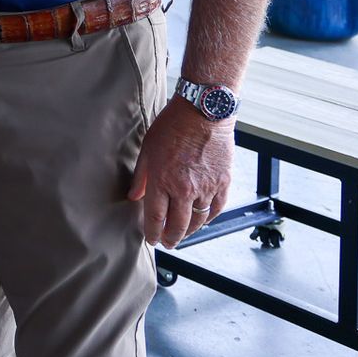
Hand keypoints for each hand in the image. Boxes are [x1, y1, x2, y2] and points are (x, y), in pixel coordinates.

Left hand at [127, 97, 233, 246]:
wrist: (203, 113)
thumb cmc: (172, 127)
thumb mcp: (148, 149)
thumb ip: (141, 177)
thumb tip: (134, 197)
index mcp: (163, 181)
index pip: (155, 217)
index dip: (152, 232)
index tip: (151, 239)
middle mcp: (185, 189)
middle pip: (178, 225)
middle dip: (170, 238)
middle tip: (167, 243)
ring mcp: (207, 188)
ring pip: (198, 221)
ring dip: (189, 231)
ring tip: (182, 234)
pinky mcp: (223, 184)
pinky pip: (216, 210)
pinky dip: (208, 219)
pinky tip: (202, 221)